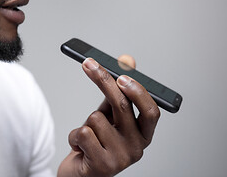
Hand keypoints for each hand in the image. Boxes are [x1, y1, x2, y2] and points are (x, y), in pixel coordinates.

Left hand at [58, 55, 159, 176]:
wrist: (81, 174)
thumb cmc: (98, 142)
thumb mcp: (110, 114)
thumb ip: (118, 90)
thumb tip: (127, 61)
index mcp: (143, 134)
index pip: (151, 111)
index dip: (137, 91)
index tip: (121, 74)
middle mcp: (137, 148)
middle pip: (122, 106)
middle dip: (103, 81)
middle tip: (89, 65)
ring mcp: (121, 158)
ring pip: (96, 118)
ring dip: (86, 122)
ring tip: (88, 136)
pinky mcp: (102, 166)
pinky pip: (83, 133)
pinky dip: (75, 136)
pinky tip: (79, 146)